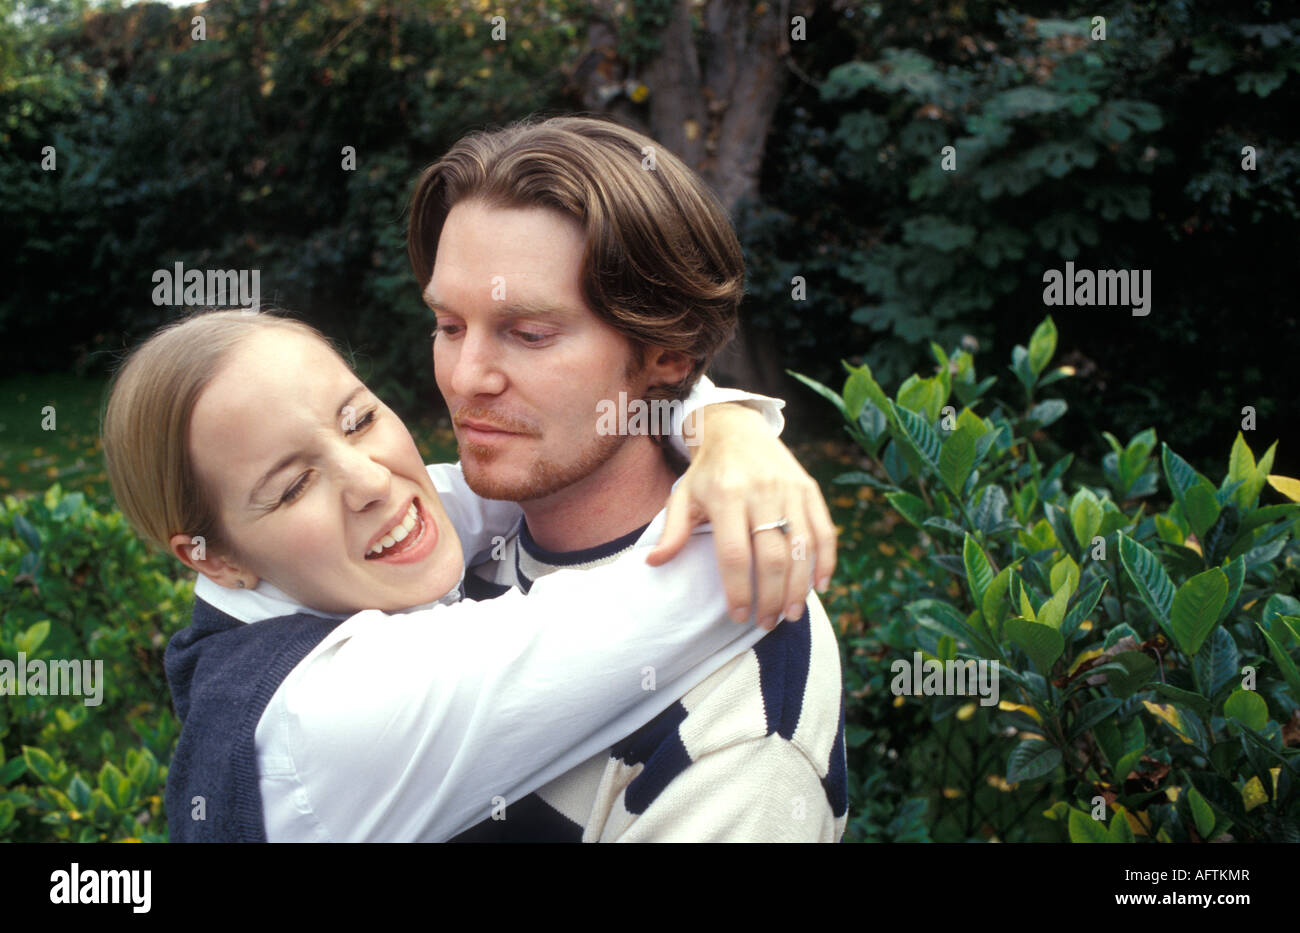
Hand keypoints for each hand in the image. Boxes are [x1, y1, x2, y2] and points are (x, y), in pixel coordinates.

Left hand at [646, 403, 836, 629]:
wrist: (737, 429)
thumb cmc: (707, 472)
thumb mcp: (683, 495)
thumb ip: (673, 531)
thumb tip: (654, 563)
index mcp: (726, 495)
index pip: (734, 554)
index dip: (738, 589)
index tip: (738, 616)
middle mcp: (761, 492)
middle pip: (772, 556)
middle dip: (771, 597)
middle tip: (766, 623)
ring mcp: (789, 489)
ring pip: (801, 547)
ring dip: (799, 587)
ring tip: (790, 615)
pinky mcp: (809, 489)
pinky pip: (824, 530)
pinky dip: (826, 560)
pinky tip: (820, 585)